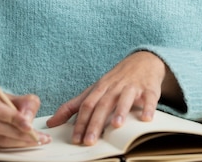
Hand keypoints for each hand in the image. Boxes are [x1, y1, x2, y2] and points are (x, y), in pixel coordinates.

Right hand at [0, 89, 50, 148]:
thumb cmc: (7, 101)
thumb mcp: (20, 97)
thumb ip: (27, 105)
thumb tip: (28, 120)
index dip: (12, 118)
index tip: (29, 126)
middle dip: (19, 133)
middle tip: (37, 136)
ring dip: (19, 142)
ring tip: (36, 140)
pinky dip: (15, 146)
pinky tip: (27, 143)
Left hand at [47, 52, 166, 145]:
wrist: (142, 61)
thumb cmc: (115, 80)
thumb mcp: (94, 89)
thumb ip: (73, 106)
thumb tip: (52, 122)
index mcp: (100, 88)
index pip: (87, 105)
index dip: (81, 122)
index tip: (75, 139)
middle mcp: (114, 87)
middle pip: (103, 104)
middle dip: (96, 123)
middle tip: (90, 141)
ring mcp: (132, 87)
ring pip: (125, 98)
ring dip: (121, 111)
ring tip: (116, 125)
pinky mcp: (149, 88)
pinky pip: (149, 98)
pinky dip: (148, 107)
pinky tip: (146, 118)